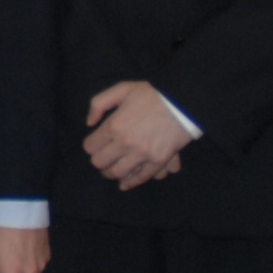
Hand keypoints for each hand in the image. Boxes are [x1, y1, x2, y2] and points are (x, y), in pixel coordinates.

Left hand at [79, 81, 195, 189]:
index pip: (90, 146)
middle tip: (104, 157)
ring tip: (113, 169)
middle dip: (99, 161)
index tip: (96, 144)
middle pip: (100, 163)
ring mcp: (142, 154)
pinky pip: (140, 178)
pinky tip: (124, 184)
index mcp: (114, 125)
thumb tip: (89, 123)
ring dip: (112, 173)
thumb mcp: (122, 89)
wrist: (183, 101)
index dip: (91, 146)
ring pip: (117, 173)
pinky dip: (130, 183)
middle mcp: (125, 143)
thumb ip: (99, 104)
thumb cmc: (152, 93)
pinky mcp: (158, 161)